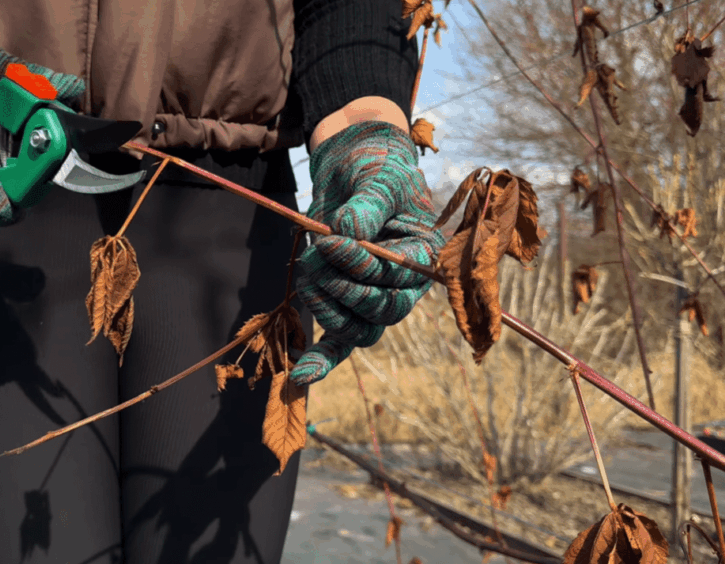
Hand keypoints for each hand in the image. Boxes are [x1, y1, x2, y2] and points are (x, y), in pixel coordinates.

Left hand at [290, 120, 443, 384]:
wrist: (354, 165)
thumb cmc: (376, 168)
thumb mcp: (378, 177)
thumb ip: (368, 204)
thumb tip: (349, 231)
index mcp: (423, 254)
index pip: (399, 278)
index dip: (363, 265)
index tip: (332, 238)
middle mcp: (404, 285)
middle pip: (381, 311)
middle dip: (344, 287)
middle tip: (319, 252)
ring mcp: (374, 298)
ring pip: (358, 329)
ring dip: (327, 307)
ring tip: (309, 268)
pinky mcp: (345, 303)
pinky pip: (340, 343)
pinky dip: (322, 361)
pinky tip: (301, 378)